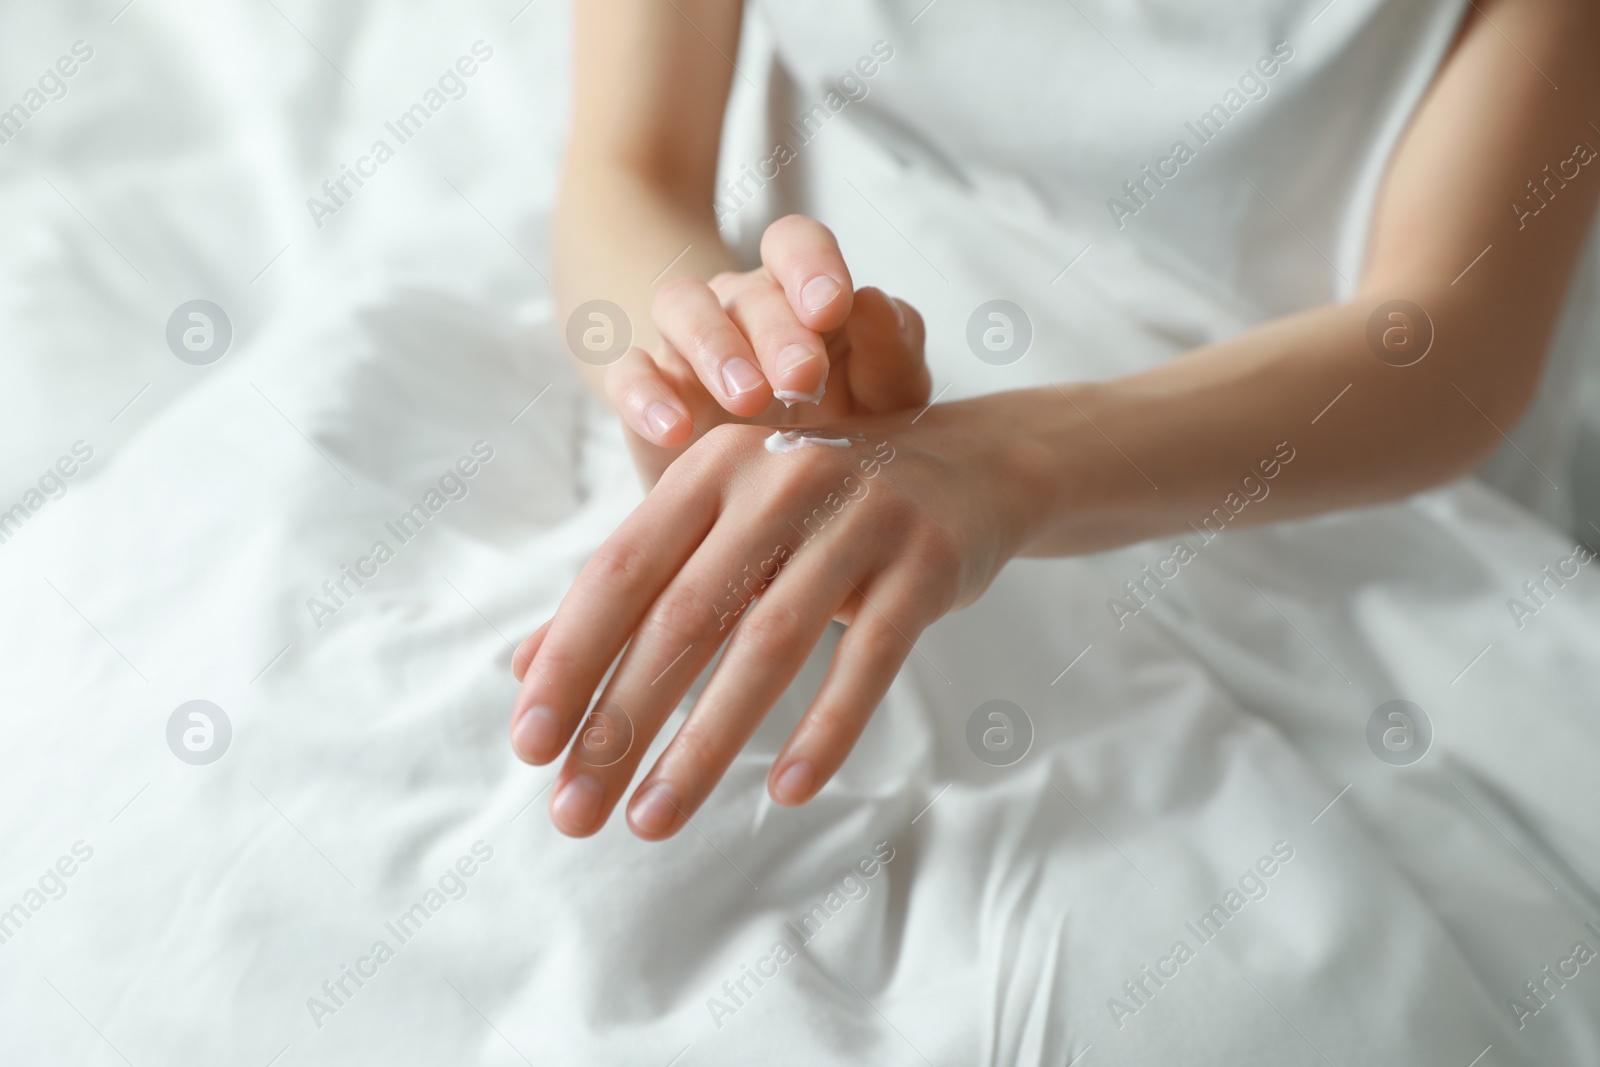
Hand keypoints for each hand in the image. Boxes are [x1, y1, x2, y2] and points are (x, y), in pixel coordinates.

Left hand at [507, 396, 1048, 838]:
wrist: (968, 464)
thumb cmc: (818, 510)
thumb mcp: (723, 526)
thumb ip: (632, 587)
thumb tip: (525, 668)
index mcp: (714, 467)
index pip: (621, 571)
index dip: (569, 659)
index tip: (529, 745)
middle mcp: (781, 480)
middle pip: (685, 617)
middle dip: (621, 723)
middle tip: (576, 809)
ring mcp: (861, 519)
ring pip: (770, 646)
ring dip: (705, 744)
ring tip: (654, 820)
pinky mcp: (926, 565)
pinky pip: (870, 660)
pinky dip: (827, 728)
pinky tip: (788, 791)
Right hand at [604, 215, 930, 482]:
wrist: (780, 494)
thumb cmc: (841, 429)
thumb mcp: (886, 399)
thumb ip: (893, 351)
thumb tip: (872, 300)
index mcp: (801, 294)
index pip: (795, 243)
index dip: (811, 263)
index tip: (833, 308)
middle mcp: (741, 307)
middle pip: (748, 288)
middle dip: (778, 330)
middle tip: (803, 378)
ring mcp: (687, 345)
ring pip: (682, 307)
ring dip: (714, 347)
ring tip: (748, 399)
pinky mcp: (646, 393)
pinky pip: (629, 373)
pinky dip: (646, 396)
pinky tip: (675, 429)